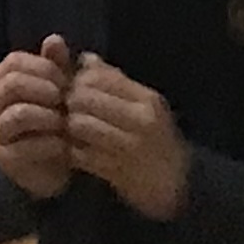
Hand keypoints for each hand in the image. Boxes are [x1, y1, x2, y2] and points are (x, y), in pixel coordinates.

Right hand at [0, 38, 74, 200]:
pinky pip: (24, 147)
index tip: (64, 78)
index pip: (13, 62)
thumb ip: (57, 65)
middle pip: (11, 84)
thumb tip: (53, 39)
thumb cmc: (57, 122)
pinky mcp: (6, 159)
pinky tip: (65, 145)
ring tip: (65, 122)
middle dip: (43, 89)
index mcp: (4, 83)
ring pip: (17, 114)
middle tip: (64, 99)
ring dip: (47, 116)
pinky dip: (49, 144)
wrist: (57, 166)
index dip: (41, 66)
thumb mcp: (61, 90)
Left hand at [64, 55, 189, 221]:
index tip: (73, 90)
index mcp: (147, 99)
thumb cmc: (154, 140)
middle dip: (68, 104)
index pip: (98, 76)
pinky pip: (79, 154)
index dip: (77, 81)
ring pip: (79, 124)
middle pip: (84, 97)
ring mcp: (130, 147)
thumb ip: (113, 81)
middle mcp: (141, 120)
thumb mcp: (142, 107)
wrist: (176, 185)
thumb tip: (86, 58)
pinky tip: (75, 153)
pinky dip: (71, 152)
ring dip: (68, 128)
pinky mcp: (116, 172)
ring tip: (70, 133)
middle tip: (66, 112)